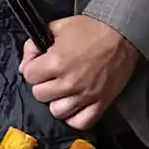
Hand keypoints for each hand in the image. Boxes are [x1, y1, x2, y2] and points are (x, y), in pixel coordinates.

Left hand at [20, 16, 139, 130]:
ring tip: (63, 91)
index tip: (38, 65)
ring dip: (57, 101)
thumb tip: (26, 60)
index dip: (32, 68)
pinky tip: (74, 105)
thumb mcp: (59, 26)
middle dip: (42, 84)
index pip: (28, 75)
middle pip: (40, 95)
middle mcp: (68, 82)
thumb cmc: (92, 28)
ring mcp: (85, 95)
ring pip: (57, 112)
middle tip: (51, 76)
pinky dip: (75, 117)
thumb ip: (36, 42)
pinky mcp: (101, 103)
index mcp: (56, 62)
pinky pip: (81, 122)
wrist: (122, 33)